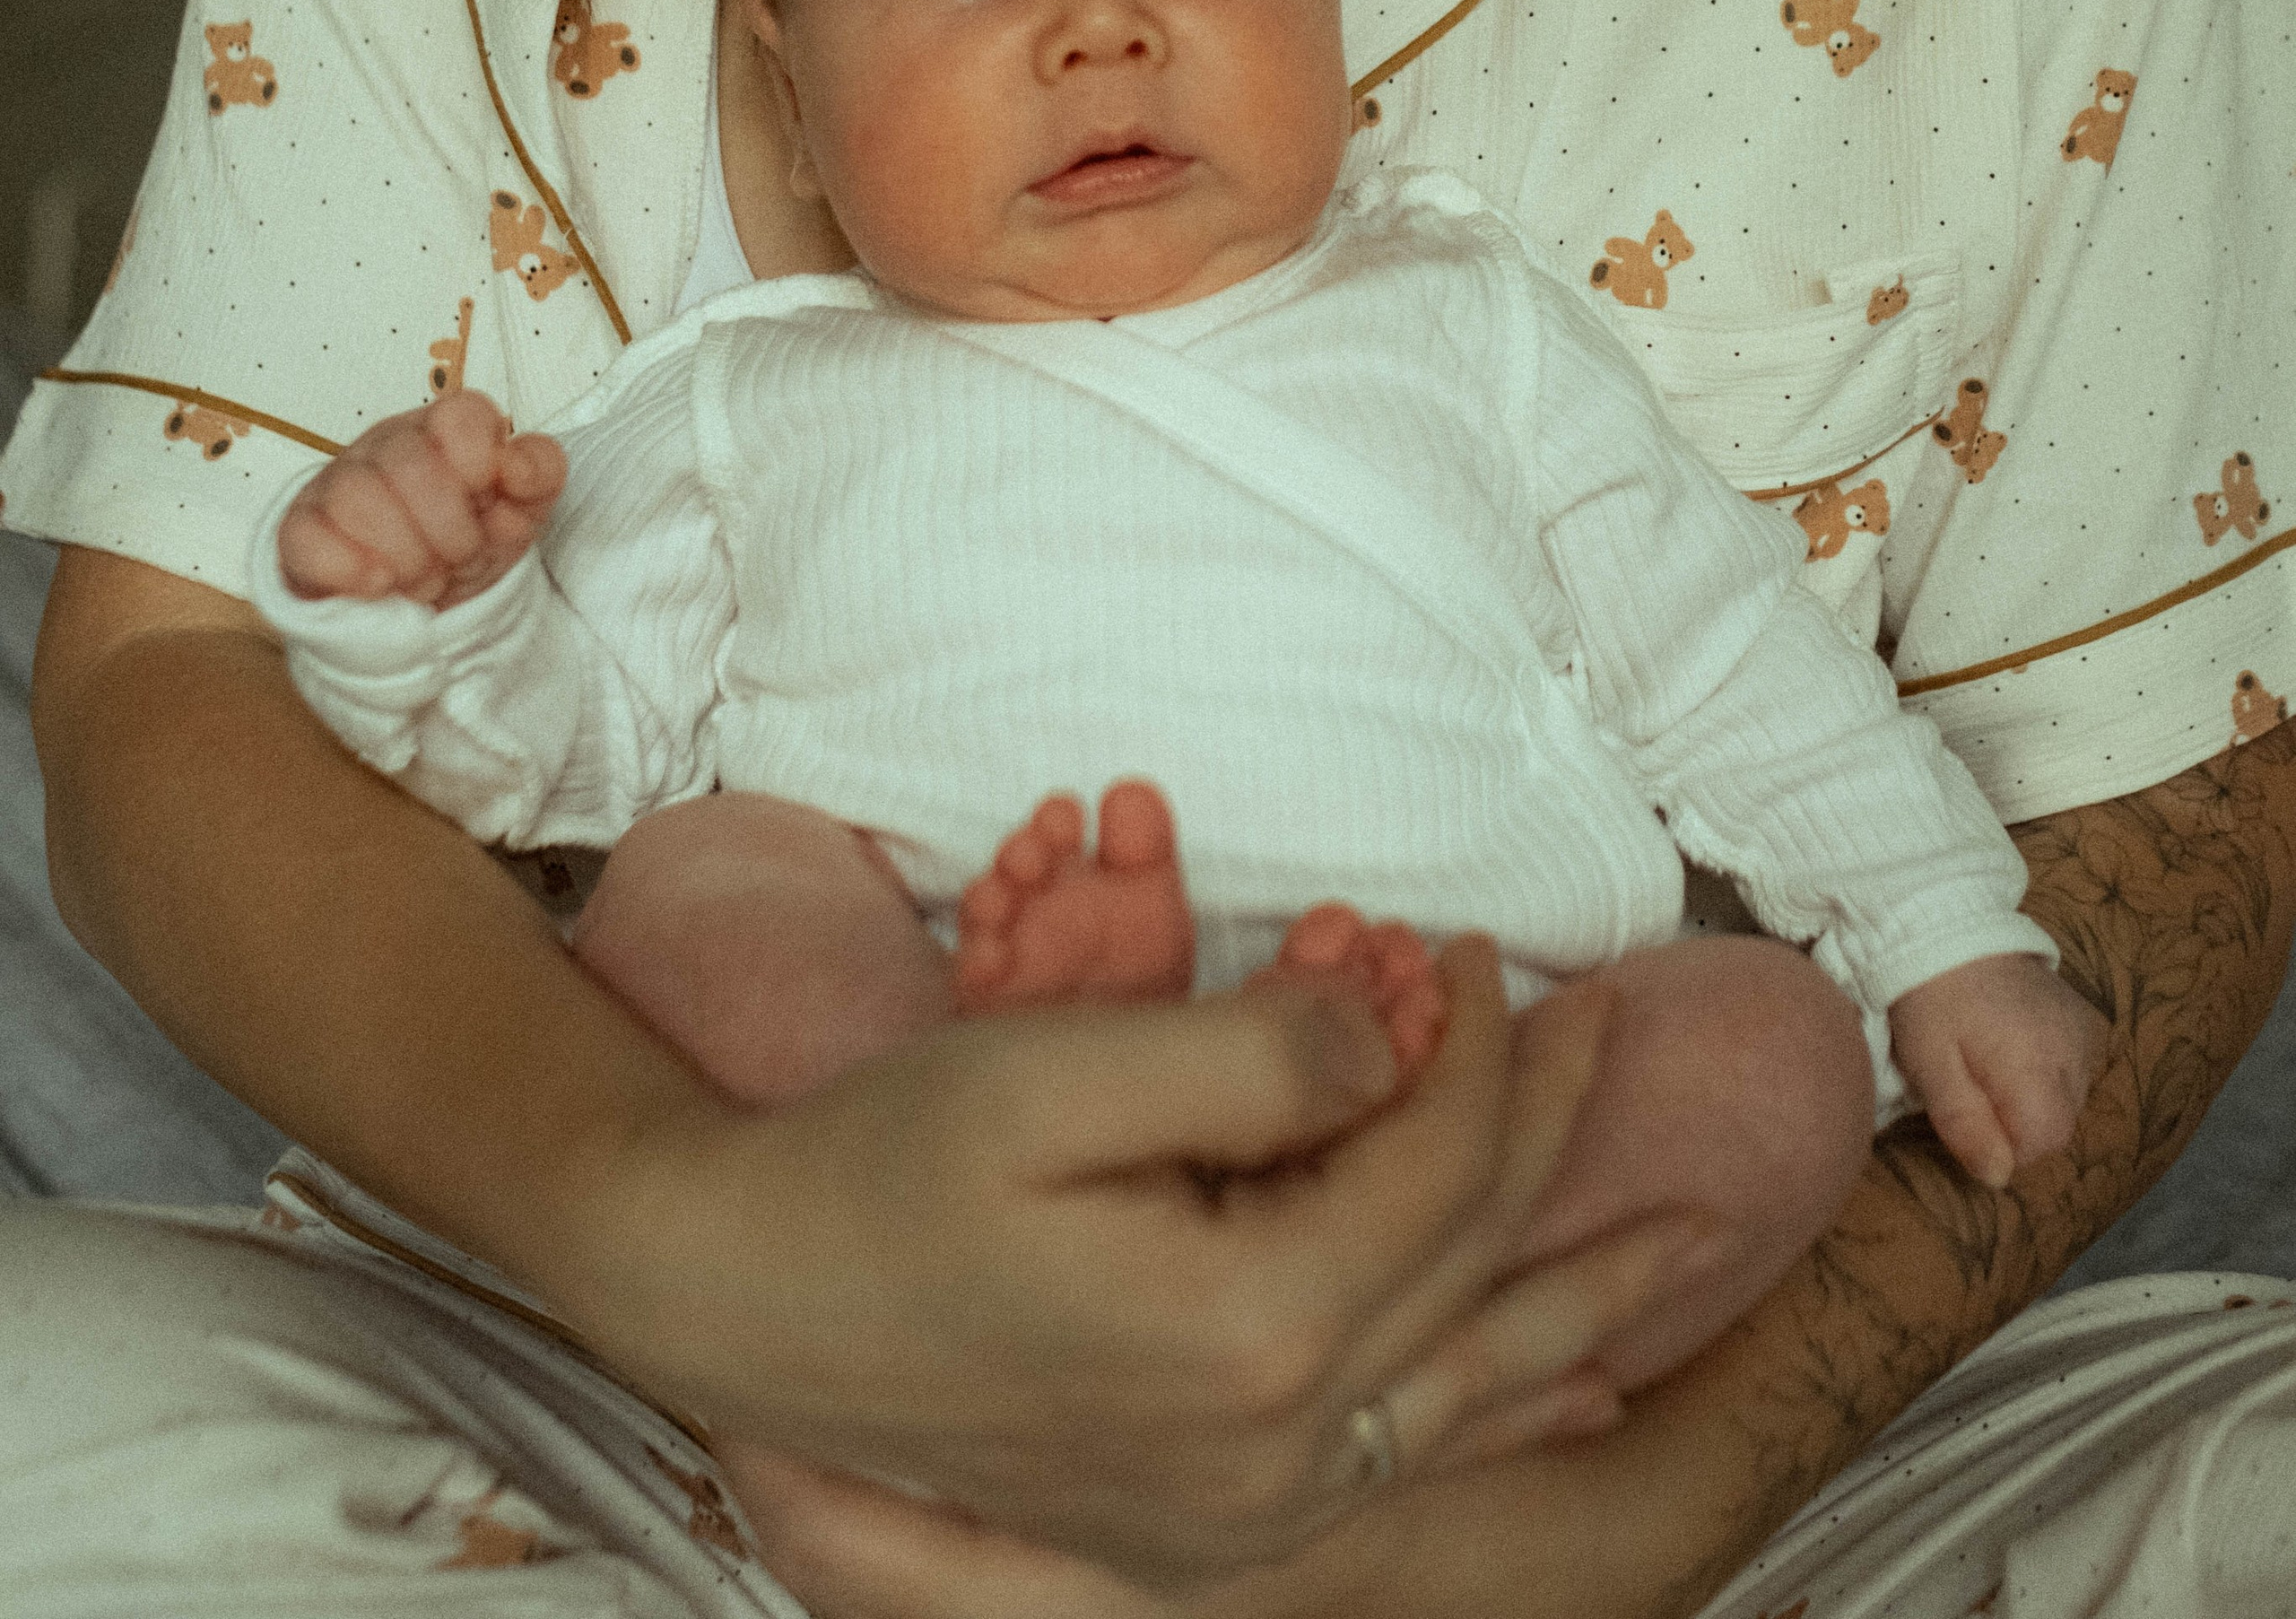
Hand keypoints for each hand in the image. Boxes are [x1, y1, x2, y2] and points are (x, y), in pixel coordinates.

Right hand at [275, 389, 565, 608]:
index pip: (461, 414)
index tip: (486, 501)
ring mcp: (337, 483)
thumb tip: (512, 464)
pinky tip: (377, 586)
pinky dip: (349, 567)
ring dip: (404, 555)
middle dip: (447, 530)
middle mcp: (387, 445)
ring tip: (422, 580)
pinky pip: (306, 536)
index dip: (478, 463)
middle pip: (408, 462)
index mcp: (444, 429)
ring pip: (357, 495)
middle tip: (457, 561)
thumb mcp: (524, 509)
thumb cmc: (472, 538)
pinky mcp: (300, 529)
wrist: (424, 603)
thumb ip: (539, 471)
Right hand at [568, 943, 1692, 1591]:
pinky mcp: (1199, 1524)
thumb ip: (1253, 1056)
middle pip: (1464, 1268)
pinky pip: (1397, 1463)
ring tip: (1675, 1245)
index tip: (1479, 937)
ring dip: (1571, 1299)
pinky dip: (1493, 1411)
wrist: (736, 1299)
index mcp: (1246, 1334)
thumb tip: (1398, 1031)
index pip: (1428, 1164)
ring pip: (1460, 1387)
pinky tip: (1566, 1398)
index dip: (1475, 1038)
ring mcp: (1239, 1509)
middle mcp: (1270, 1450)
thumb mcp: (1058, 1069)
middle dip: (1546, 1131)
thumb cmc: (880, 1165)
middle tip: (1609, 1021)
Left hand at [1888, 950, 2107, 1188]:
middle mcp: (2072, 1050)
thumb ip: (1965, 1123)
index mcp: (2036, 1064)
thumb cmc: (1928, 997)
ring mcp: (2082, 1030)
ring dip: (2032, 1097)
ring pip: (2068, 1099)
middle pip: (2058, 1124)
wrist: (1944, 921)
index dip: (2004, 1144)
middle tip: (1972, 1084)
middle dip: (2016, 1122)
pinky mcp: (2082, 1016)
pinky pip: (2073, 1068)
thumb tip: (2000, 1177)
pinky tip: (2013, 1047)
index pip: (2043, 1142)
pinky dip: (2046, 1072)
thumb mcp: (1930, 1063)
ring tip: (1988, 1061)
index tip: (1969, 1116)